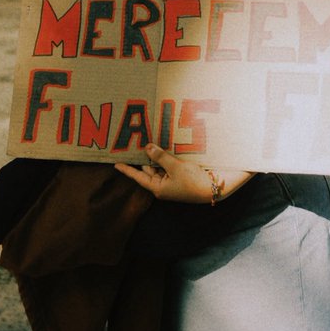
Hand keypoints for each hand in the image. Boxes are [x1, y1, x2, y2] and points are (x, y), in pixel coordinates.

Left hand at [115, 144, 251, 204]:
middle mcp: (163, 185)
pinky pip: (167, 165)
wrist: (214, 187)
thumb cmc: (194, 181)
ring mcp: (171, 181)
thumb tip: (147, 148)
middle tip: (134, 145)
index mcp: (158, 188)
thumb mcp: (176, 167)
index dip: (127, 169)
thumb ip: (160, 157)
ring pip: (158, 166)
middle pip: (148, 170)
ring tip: (147, 143)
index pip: (138, 177)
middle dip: (143, 159)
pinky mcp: (179, 176)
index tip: (115, 164)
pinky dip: (164, 157)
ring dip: (155, 156)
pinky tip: (163, 147)